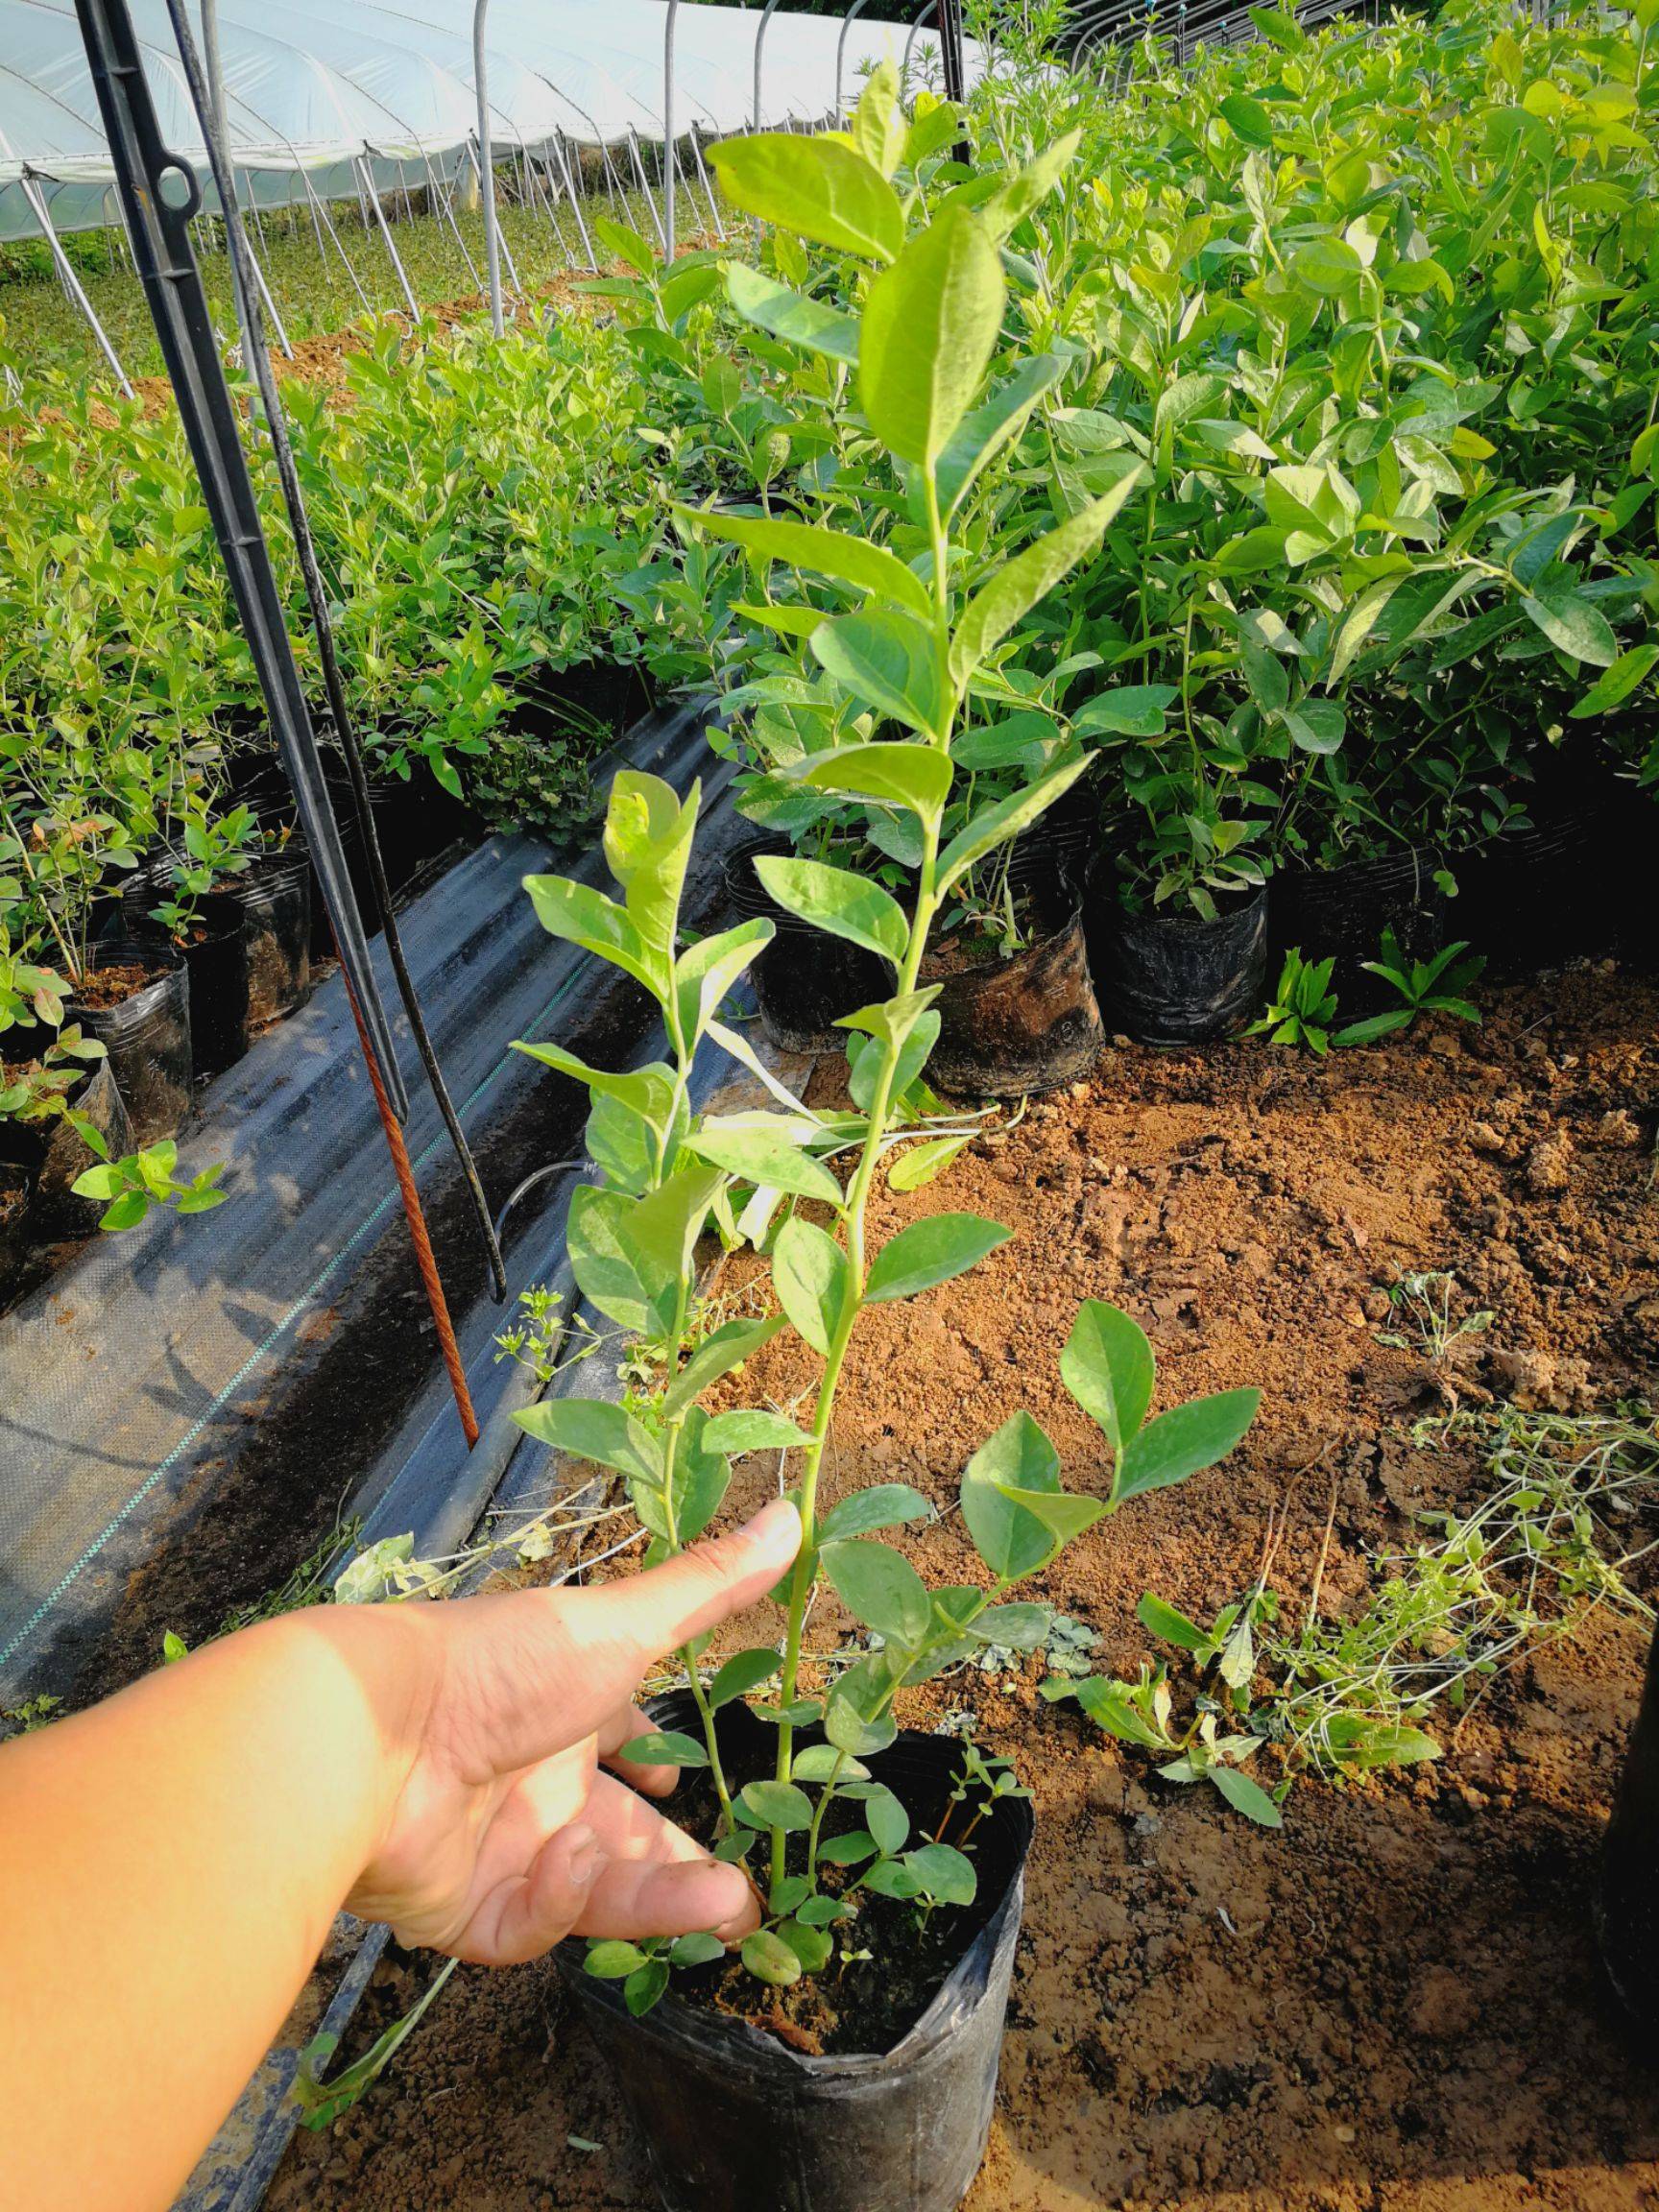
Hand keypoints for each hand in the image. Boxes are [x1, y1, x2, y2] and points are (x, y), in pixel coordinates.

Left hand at [342, 1498, 799, 1965]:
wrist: (373, 1735)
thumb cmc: (496, 1665)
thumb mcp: (618, 1627)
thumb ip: (704, 1589)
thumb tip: (791, 1518)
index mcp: (562, 1712)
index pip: (621, 1749)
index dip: (659, 1771)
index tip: (694, 1785)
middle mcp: (533, 1782)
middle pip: (622, 1839)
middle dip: (684, 1868)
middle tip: (744, 1902)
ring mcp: (499, 1850)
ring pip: (596, 1892)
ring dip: (661, 1899)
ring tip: (726, 1907)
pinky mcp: (465, 1912)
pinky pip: (532, 1921)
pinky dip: (560, 1896)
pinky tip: (571, 1857)